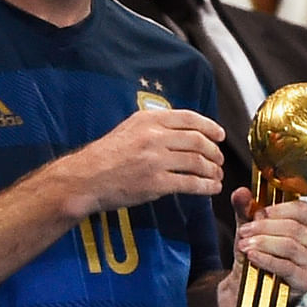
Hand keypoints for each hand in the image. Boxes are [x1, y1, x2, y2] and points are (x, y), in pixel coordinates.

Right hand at [67, 109, 225, 217]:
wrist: (86, 179)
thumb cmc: (105, 156)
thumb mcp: (128, 129)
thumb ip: (154, 127)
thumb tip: (181, 131)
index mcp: (149, 120)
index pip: (190, 119)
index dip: (210, 127)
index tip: (219, 135)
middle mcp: (155, 137)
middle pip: (198, 141)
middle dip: (214, 152)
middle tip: (219, 160)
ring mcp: (156, 160)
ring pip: (198, 162)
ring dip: (213, 170)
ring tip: (217, 176)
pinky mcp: (156, 183)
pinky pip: (191, 183)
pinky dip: (206, 186)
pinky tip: (212, 188)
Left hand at [230, 187, 306, 295]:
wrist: (250, 285)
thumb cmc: (258, 254)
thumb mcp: (250, 229)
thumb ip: (245, 210)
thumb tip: (241, 192)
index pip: (301, 209)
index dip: (278, 210)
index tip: (258, 213)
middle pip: (293, 228)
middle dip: (265, 228)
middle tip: (245, 231)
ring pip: (290, 246)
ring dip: (264, 244)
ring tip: (245, 245)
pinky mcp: (306, 281)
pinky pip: (287, 267)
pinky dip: (267, 260)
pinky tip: (253, 256)